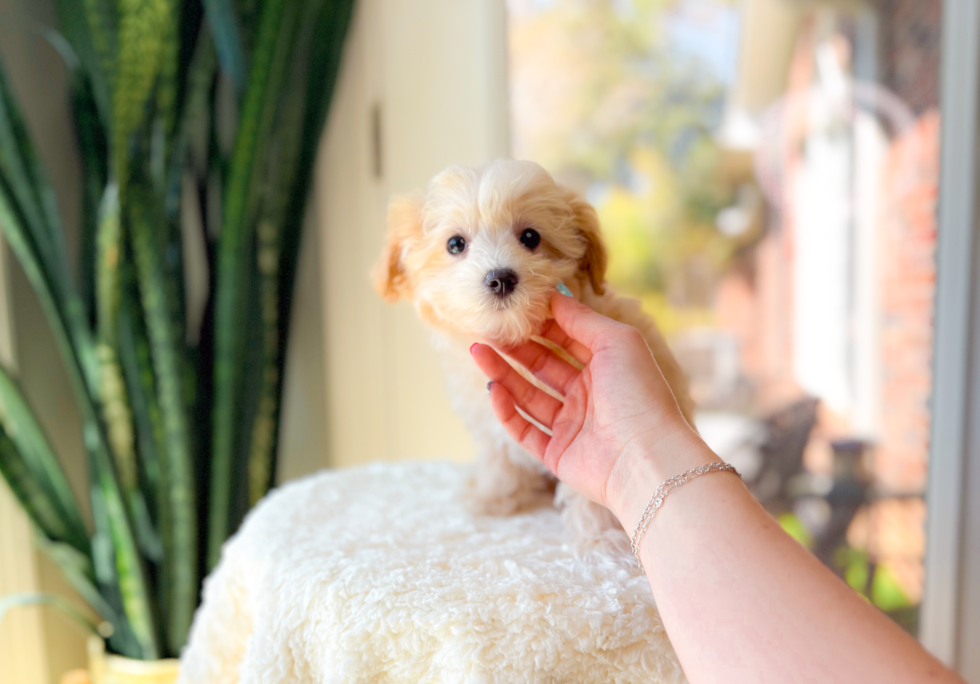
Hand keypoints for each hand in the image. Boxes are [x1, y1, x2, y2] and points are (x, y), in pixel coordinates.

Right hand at [470, 292, 705, 523]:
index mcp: (607, 367)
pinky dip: (506, 410)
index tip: (513, 308)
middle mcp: (589, 395)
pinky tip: (493, 388)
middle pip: (543, 366)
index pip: (566, 339)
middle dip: (515, 347)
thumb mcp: (617, 341)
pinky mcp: (558, 454)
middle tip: (487, 328)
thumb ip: (581, 318)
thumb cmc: (639, 394)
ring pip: (528, 395)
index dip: (540, 324)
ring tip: (478, 351)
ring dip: (502, 373)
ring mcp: (572, 426)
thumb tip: (553, 296)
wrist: (646, 458)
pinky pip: (524, 430)